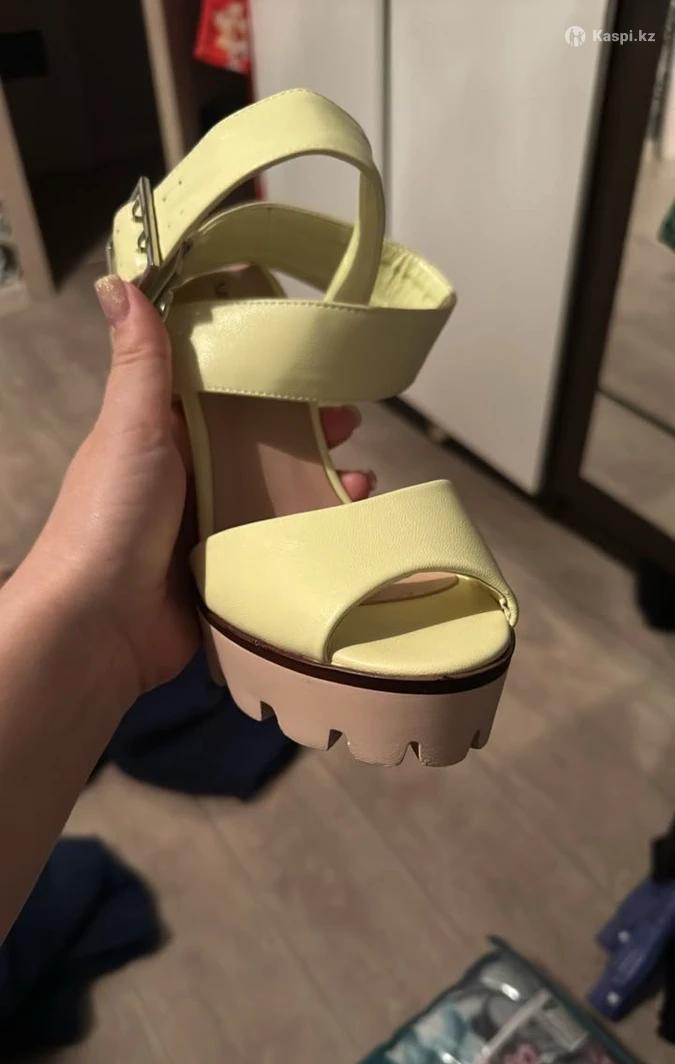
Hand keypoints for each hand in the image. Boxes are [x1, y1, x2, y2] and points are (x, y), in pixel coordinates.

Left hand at [28, 279, 373, 697]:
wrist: (100, 627)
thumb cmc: (112, 517)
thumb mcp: (130, 428)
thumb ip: (141, 362)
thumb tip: (119, 279)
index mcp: (159, 436)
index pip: (217, 390)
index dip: (261, 370)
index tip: (306, 355)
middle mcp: (186, 478)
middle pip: (256, 442)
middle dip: (306, 429)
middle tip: (349, 419)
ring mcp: (210, 528)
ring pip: (275, 493)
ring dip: (321, 482)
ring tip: (361, 477)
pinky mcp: (231, 573)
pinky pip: (281, 544)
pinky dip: (317, 532)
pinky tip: (350, 524)